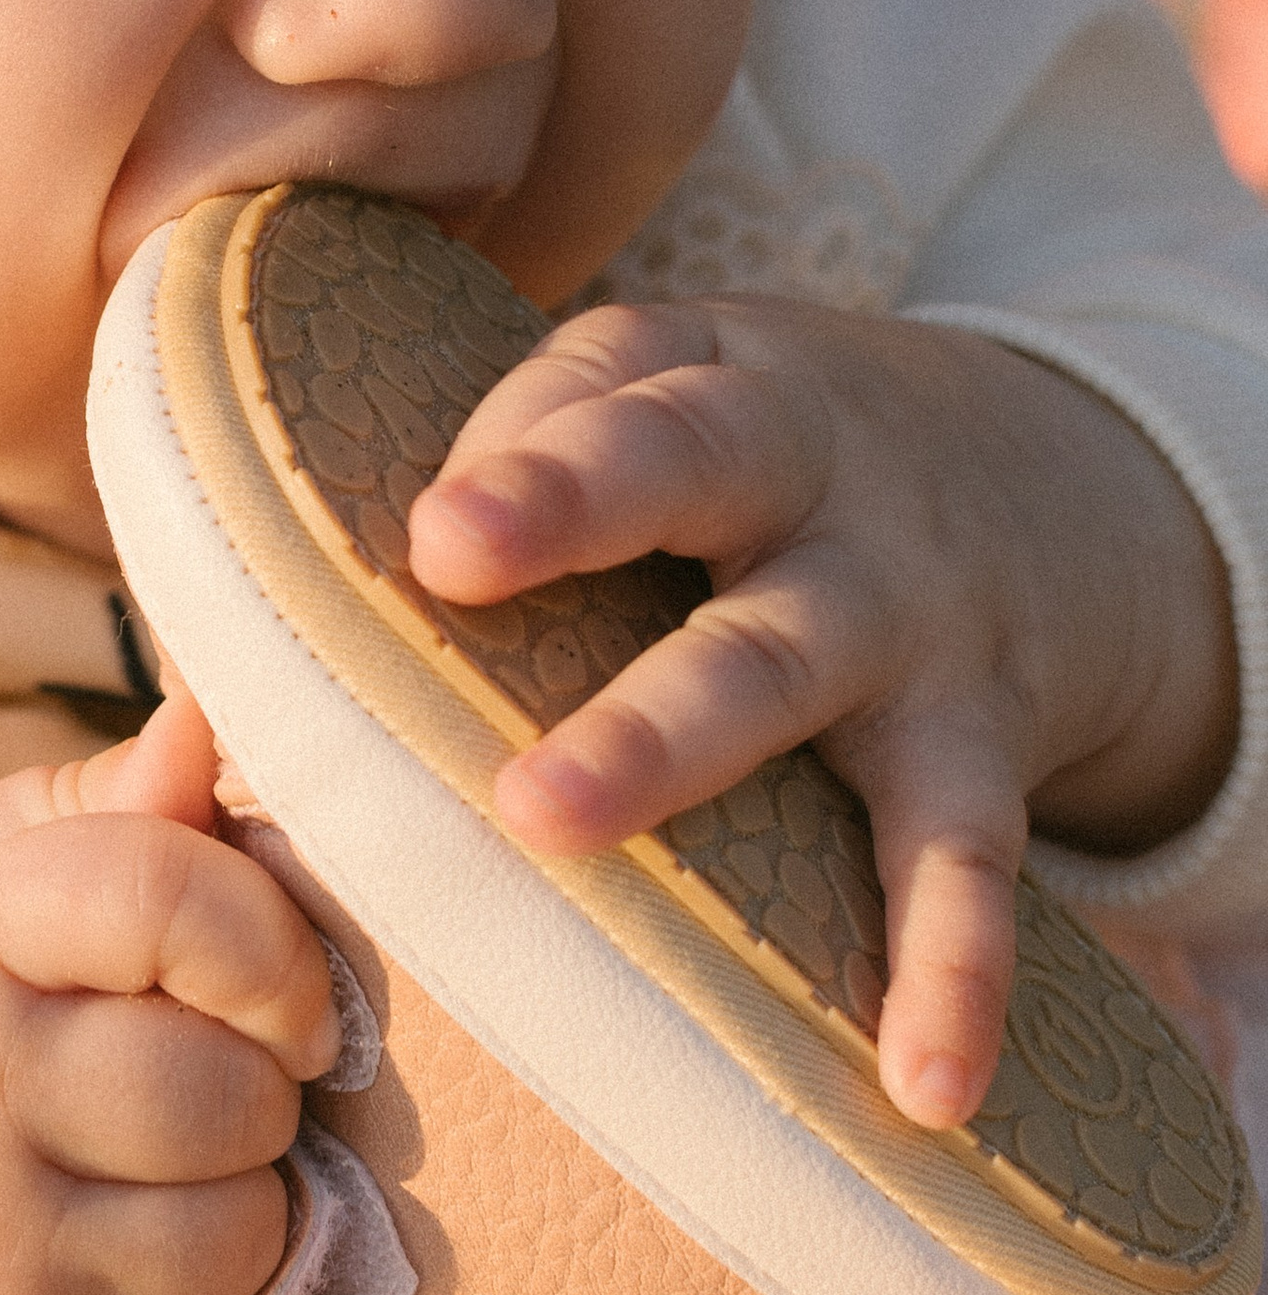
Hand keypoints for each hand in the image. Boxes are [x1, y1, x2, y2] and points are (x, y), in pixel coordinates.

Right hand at [0, 688, 337, 1294]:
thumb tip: (206, 726)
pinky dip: (195, 1265)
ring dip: (241, 1181)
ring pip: (236, 1225)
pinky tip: (127, 1211)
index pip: (160, 897)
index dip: (263, 929)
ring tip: (163, 1136)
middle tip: (209, 1045)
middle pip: (228, 1086)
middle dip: (259, 1065)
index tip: (276, 966)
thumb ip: (94, 801)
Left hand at [403, 300, 1236, 1130]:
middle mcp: (815, 481)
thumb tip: (405, 538)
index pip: (618, 390)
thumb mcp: (674, 372)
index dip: (528, 454)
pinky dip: (955, 968)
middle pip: (692, 477)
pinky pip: (968, 855)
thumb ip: (537, 422)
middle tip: (447, 568)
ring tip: (551, 824)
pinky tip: (921, 1079)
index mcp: (717, 384)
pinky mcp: (977, 740)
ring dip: (665, 744)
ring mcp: (902, 613)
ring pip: (782, 667)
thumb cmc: (764, 436)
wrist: (1048, 480)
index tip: (436, 532)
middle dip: (572, 520)